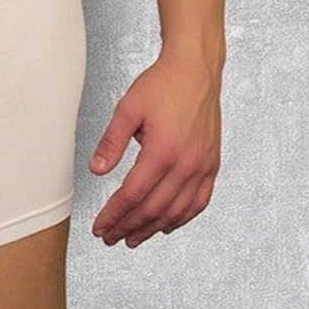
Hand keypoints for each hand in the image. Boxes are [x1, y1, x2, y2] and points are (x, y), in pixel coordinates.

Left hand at [87, 51, 221, 247]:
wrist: (196, 70)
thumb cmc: (162, 85)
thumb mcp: (128, 109)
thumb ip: (111, 142)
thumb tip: (96, 171)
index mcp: (162, 151)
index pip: (132, 195)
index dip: (114, 215)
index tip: (100, 227)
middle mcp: (186, 164)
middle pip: (153, 209)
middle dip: (128, 227)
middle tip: (110, 237)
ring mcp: (202, 167)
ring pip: (176, 212)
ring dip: (152, 229)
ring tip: (133, 238)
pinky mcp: (212, 165)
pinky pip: (198, 202)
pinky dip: (181, 218)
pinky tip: (167, 225)